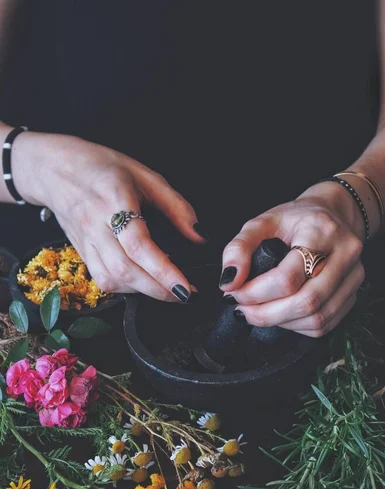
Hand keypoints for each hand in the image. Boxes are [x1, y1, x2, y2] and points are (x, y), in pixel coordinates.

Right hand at [12, 132, 205, 300]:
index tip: (186, 288)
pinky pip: (102, 279)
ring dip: (143, 292)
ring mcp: (85, 242)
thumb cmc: (103, 167)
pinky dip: (125, 288)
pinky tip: (141, 283)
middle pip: (126, 270)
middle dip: (158, 290)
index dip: (164, 271)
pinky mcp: (81, 253)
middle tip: (185, 295)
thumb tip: (200, 237)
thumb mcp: (147, 176)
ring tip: (167, 289)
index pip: (139, 245)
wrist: (54, 168)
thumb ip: (177, 207)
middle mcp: (96, 225)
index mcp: (114, 200)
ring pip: (112, 279)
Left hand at [219, 182, 365, 336]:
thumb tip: (228, 282)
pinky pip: (325, 324)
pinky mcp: (353, 294)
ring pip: (317, 318)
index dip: (255, 293)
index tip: (234, 294)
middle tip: (242, 311)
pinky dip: (297, 326)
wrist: (330, 215)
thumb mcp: (261, 223)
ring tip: (259, 313)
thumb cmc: (294, 220)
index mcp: (321, 231)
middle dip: (266, 314)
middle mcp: (345, 254)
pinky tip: (281, 315)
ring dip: (281, 323)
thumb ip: (239, 248)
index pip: (288, 277)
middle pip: (306, 302)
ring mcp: (354, 276)